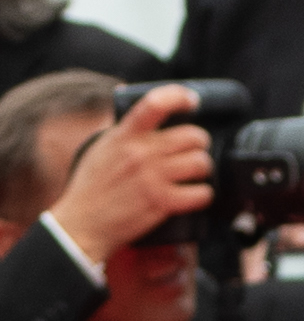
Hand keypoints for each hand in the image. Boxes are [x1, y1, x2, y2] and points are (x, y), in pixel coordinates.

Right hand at [48, 84, 212, 264]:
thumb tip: (140, 104)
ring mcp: (152, 177)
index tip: (193, 100)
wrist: (83, 223)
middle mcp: (140, 153)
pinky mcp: (162, 202)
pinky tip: (196, 195)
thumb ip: (124, 131)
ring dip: (203, 169)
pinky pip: (202, 193)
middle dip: (199, 144)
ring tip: (194, 174)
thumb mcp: (101, 147)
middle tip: (193, 152)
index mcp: (124, 135)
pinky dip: (204, 195)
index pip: (155, 104)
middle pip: (193, 136)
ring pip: (201, 163)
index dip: (180, 97)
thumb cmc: (93, 186)